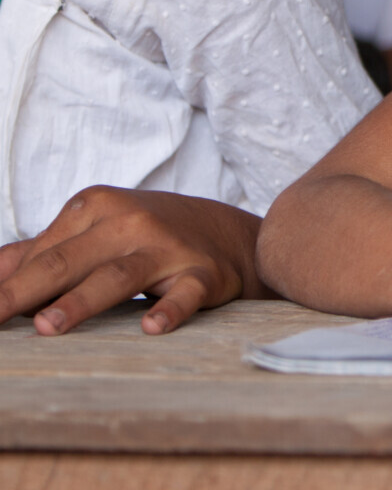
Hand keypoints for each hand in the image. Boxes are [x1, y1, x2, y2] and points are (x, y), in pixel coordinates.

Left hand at [0, 187, 265, 335]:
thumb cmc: (148, 235)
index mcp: (96, 206)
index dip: (8, 287)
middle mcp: (129, 222)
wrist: (228, 234)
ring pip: (117, 276)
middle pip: (67, 261)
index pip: (42, 253)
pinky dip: (169, 310)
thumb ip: (41, 251)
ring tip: (47, 327)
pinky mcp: (203, 274)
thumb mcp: (96, 228)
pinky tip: (151, 327)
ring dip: (80, 302)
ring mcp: (167, 248)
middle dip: (23, 292)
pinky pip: (185, 294)